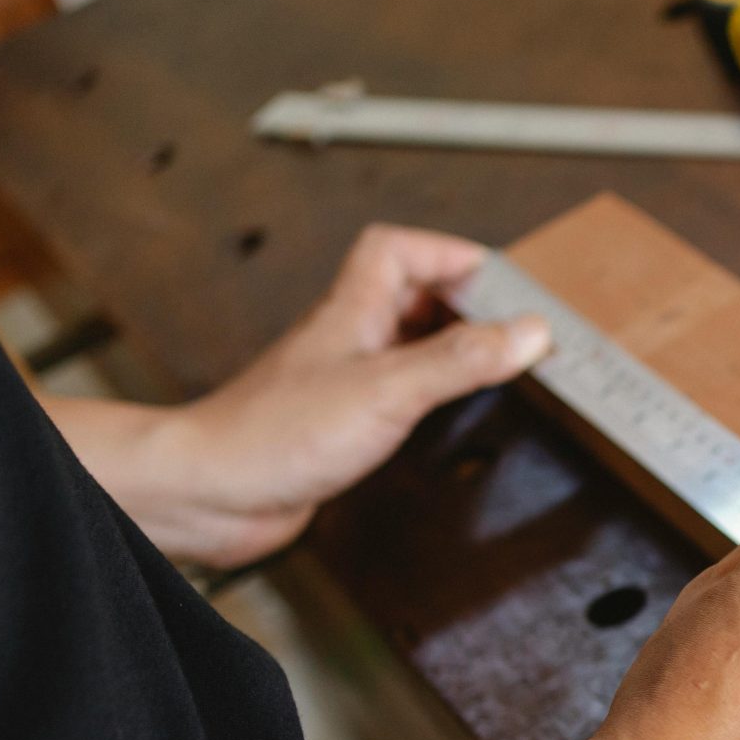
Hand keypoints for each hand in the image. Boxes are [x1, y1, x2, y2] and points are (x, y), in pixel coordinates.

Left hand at [154, 225, 549, 565]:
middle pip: (406, 293)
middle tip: (503, 322)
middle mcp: (345, 338)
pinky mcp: (336, 422)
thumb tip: (527, 332)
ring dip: (443, 346)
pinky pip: (390, 390)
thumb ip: (460, 360)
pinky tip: (439, 414)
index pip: (397, 249)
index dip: (448, 252)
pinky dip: (424, 392)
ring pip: (400, 342)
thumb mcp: (387, 389)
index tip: (497, 278)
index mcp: (352, 311)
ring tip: (486, 363)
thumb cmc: (272, 435)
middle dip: (458, 301)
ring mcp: (339, 380)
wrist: (212, 491)